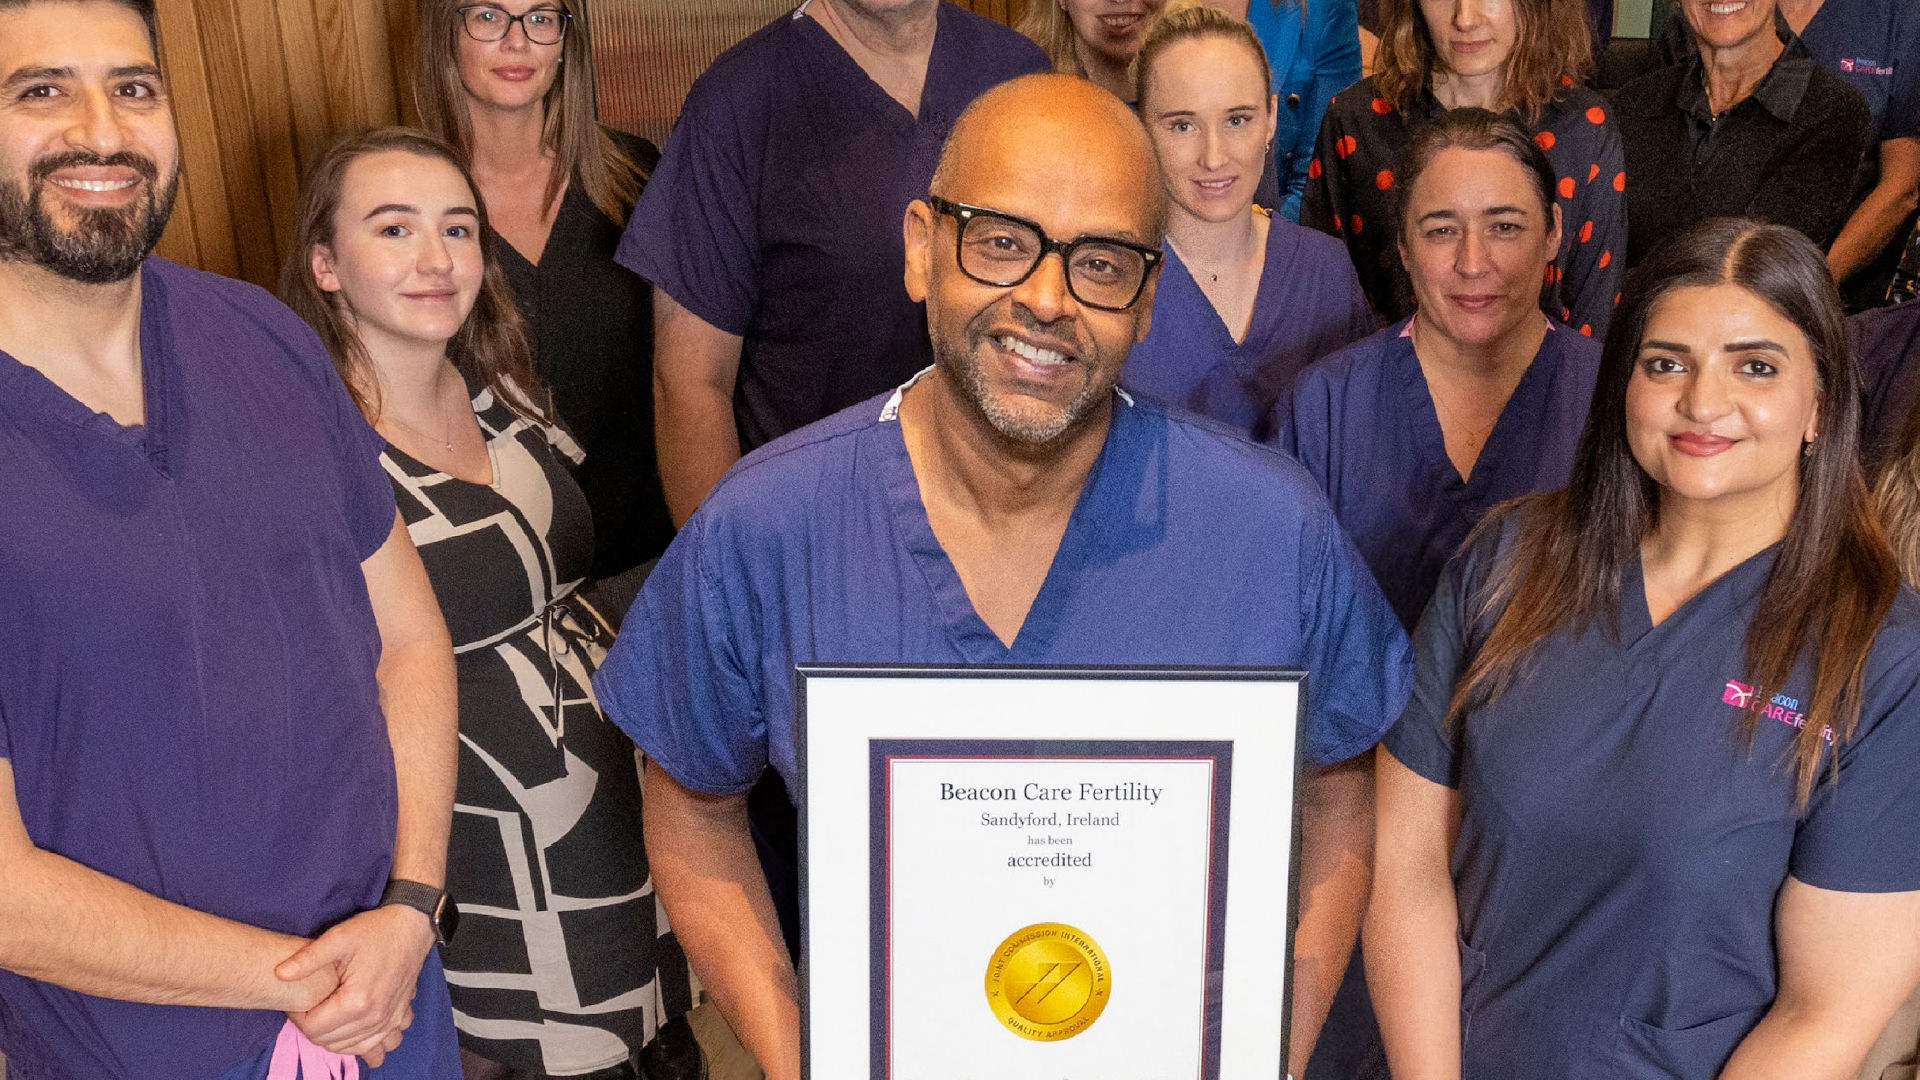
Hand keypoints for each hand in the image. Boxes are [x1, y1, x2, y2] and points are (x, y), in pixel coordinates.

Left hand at [277, 905, 434, 1061]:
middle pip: (329, 1041)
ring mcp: (390, 1021)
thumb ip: (307, 959)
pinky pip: (379, 1046)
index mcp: (356, 1002)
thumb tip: (280, 974)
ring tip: (329, 1015)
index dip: (297, 1016)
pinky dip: (363, 1044)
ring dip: (335, 1038)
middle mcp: (374, 1018)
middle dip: (314, 1026)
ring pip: (352, 1048)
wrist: (412, 925)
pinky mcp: (400, 1018)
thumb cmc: (376, 931)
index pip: (312, 1029)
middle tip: (312, 1003)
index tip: (298, 999)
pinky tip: (355, 1028)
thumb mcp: (337, 938)